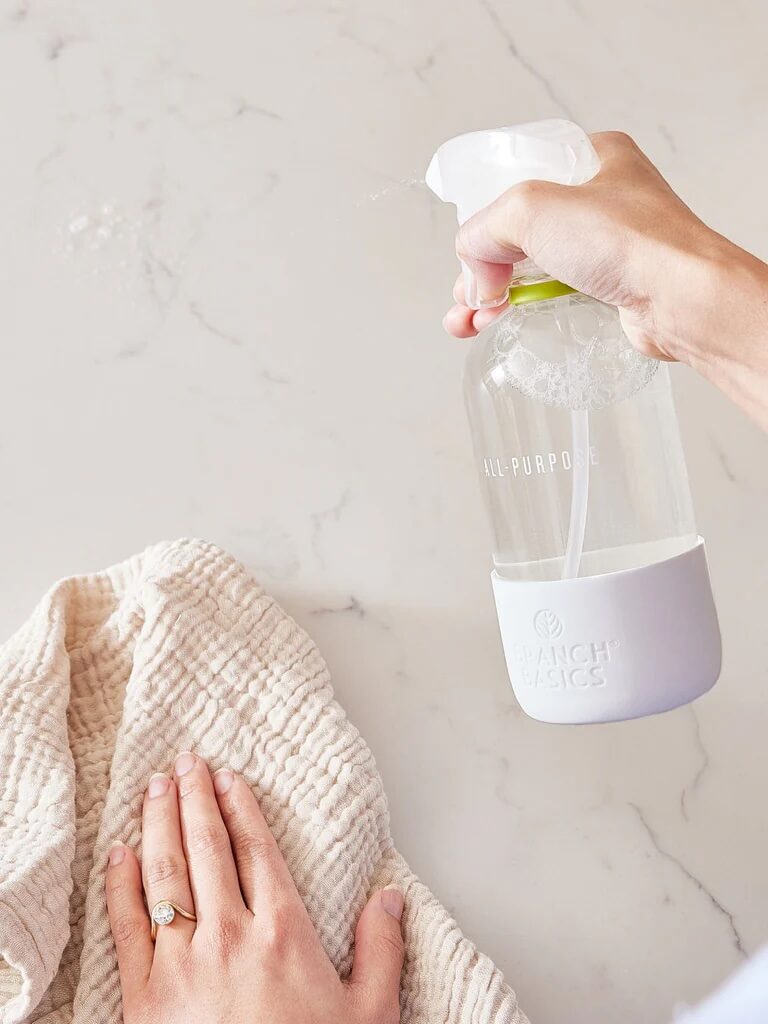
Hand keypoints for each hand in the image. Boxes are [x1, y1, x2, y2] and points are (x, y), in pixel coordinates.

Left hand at [105, 752, 403, 1023]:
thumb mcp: (370, 1014)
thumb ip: (382, 949)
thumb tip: (392, 897)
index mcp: (283, 932)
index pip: (256, 851)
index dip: (240, 808)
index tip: (229, 777)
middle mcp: (229, 935)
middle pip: (207, 848)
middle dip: (195, 798)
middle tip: (187, 762)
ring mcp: (181, 963)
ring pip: (165, 873)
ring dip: (159, 823)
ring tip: (156, 786)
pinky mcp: (143, 995)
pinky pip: (127, 924)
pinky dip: (121, 882)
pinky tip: (120, 853)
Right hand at [443, 130, 767, 429]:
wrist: (682, 299)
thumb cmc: (630, 242)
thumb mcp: (532, 208)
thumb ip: (485, 229)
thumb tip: (472, 271)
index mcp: (589, 158)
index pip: (516, 176)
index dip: (484, 211)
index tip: (468, 246)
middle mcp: (598, 198)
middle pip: (516, 228)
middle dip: (481, 264)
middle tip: (467, 293)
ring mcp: (603, 245)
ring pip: (528, 266)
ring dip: (490, 294)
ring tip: (465, 323)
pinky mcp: (606, 287)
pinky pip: (548, 294)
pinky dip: (516, 310)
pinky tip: (492, 327)